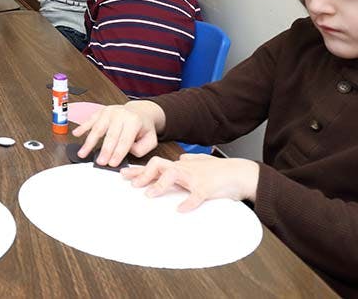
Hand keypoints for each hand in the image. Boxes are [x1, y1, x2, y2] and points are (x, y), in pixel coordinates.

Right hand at [72, 100, 164, 166]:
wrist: (139, 111)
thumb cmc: (143, 127)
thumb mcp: (151, 139)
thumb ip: (141, 148)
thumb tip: (127, 152)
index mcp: (134, 121)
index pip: (125, 140)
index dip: (118, 153)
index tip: (112, 163)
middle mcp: (120, 114)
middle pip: (110, 135)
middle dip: (104, 150)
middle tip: (100, 162)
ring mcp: (109, 111)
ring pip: (97, 128)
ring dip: (89, 142)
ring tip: (82, 153)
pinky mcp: (101, 111)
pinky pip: (90, 120)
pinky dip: (82, 127)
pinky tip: (76, 134)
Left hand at [122, 155, 259, 211]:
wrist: (243, 173)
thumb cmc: (222, 170)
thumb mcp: (202, 162)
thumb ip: (190, 160)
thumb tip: (180, 157)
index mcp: (182, 166)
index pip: (155, 165)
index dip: (138, 169)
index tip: (123, 174)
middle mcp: (185, 169)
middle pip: (158, 165)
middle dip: (143, 174)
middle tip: (132, 184)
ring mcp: (196, 178)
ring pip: (173, 176)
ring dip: (160, 185)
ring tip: (149, 195)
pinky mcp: (208, 188)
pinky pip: (196, 196)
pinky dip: (188, 203)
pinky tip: (180, 209)